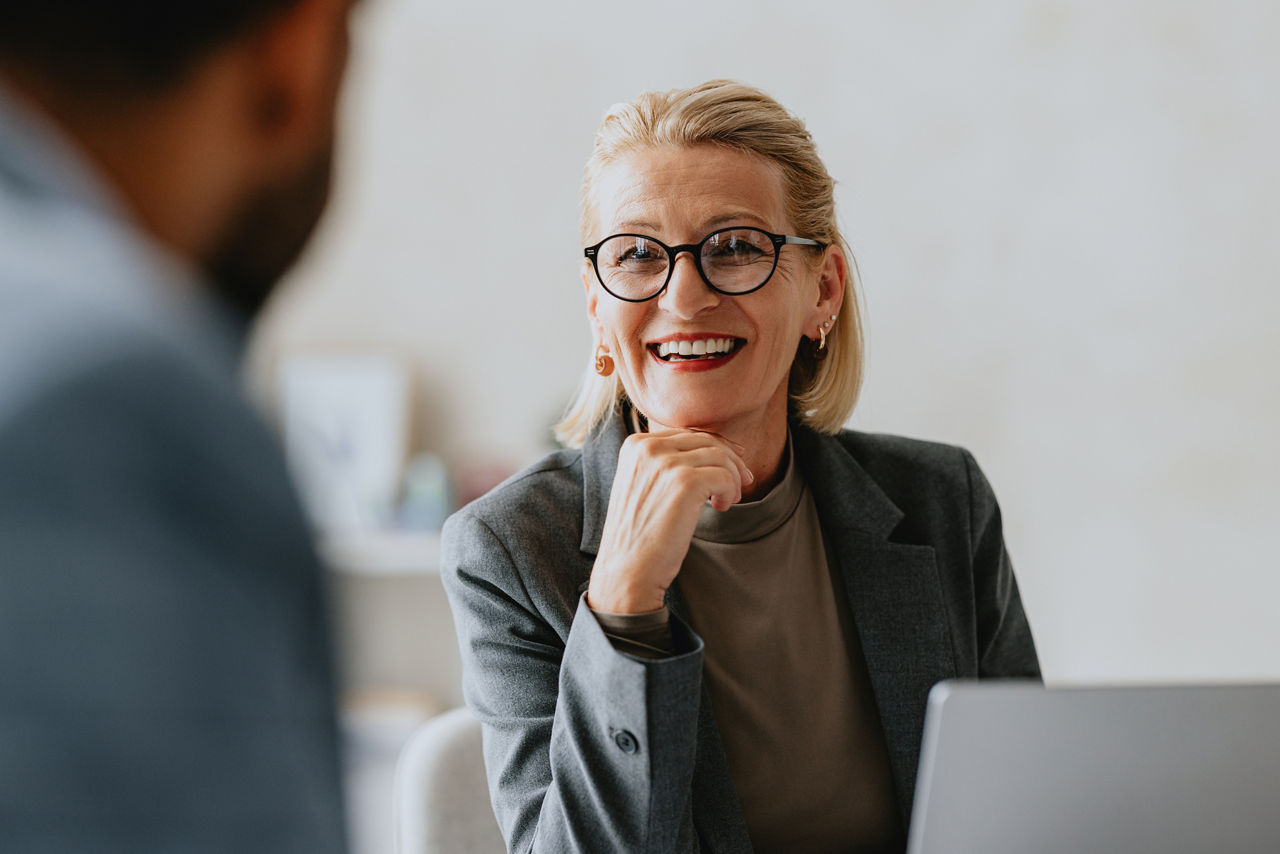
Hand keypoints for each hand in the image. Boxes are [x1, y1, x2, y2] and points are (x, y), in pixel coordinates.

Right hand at [587, 429, 752, 613]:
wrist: (627, 570)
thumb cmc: (640, 534)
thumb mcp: (644, 485)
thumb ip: (666, 463)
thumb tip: (716, 447)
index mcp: (635, 444)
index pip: (688, 434)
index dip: (716, 447)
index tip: (733, 465)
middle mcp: (647, 447)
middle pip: (706, 441)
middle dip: (731, 460)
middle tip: (745, 482)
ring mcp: (665, 463)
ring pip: (720, 457)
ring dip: (733, 479)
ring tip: (727, 501)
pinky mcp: (685, 482)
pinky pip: (725, 476)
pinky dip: (731, 492)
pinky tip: (721, 507)